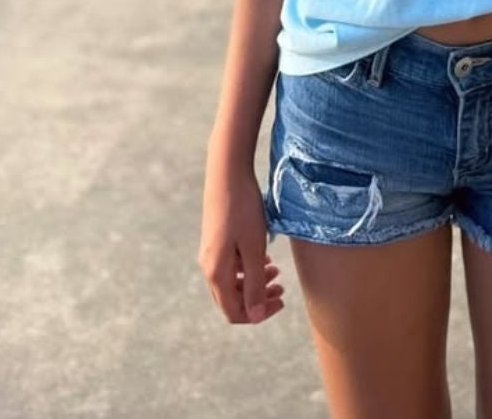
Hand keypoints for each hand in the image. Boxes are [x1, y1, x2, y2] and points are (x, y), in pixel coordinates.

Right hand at [199, 158, 283, 324]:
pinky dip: (248, 268)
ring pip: (232, 282)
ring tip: (277, 272)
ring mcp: (210, 253)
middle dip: (258, 299)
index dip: (258, 314)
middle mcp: (209, 267)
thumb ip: (254, 284)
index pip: (234, 312)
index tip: (280, 302)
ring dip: (254, 282)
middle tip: (281, 289)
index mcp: (217, 273)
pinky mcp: (215, 241)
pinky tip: (264, 258)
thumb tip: (255, 316)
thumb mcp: (254, 249)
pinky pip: (231, 266)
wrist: (228, 174)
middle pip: (232, 299)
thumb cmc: (243, 210)